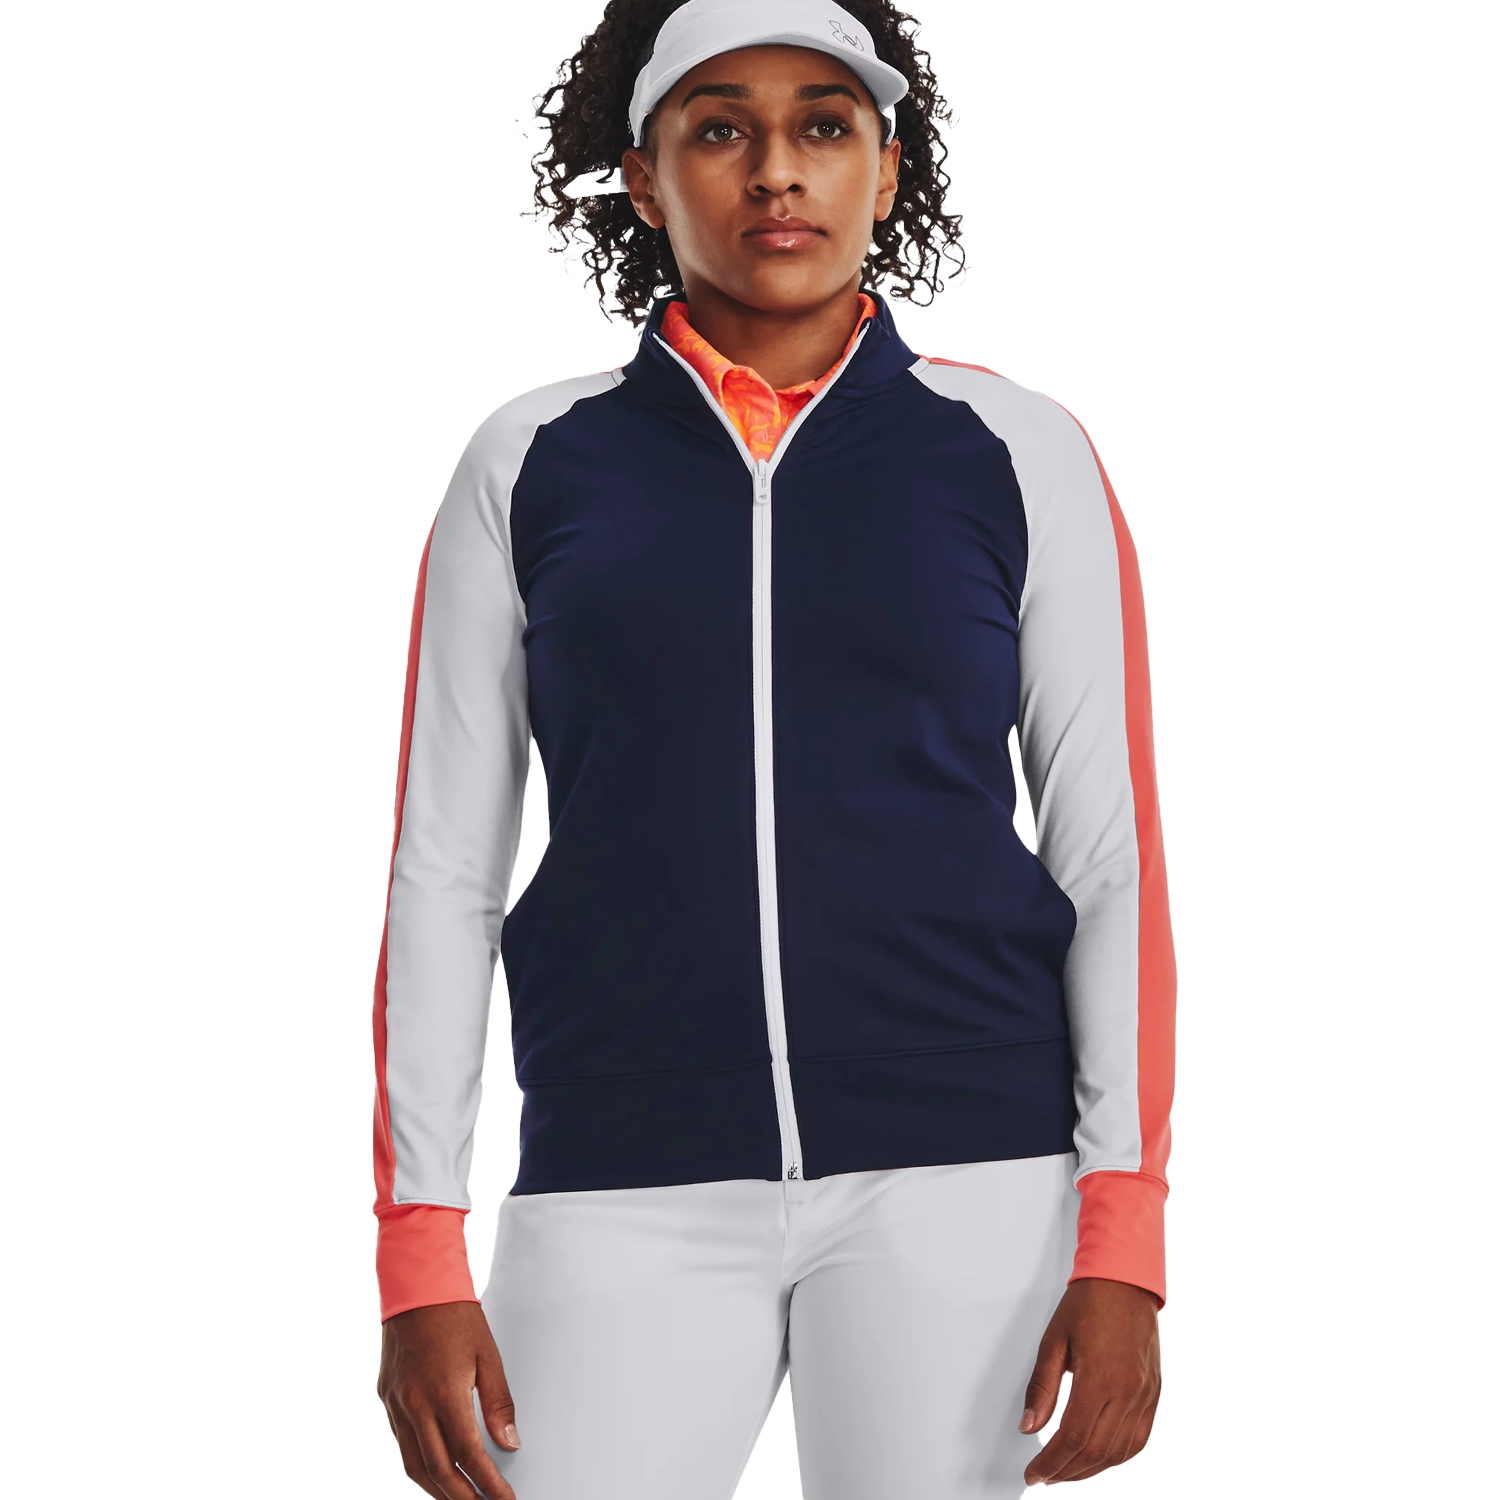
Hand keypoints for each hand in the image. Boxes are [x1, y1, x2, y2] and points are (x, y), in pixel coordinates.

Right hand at [377, 1300, 520, 1499]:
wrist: (415, 1286)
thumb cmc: (454, 1315)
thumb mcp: (488, 1354)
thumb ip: (498, 1402)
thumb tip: (509, 1442)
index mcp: (444, 1393)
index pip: (469, 1454)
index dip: (487, 1483)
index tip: (504, 1498)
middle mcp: (415, 1404)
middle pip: (439, 1470)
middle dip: (462, 1498)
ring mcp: (396, 1403)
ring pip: (414, 1464)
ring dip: (438, 1490)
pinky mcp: (386, 1397)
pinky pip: (401, 1444)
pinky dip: (419, 1465)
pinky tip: (434, 1471)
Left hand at [1019, 1277, 1160, 1484]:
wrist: (1125, 1280)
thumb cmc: (1089, 1303)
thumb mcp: (1053, 1340)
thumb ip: (1041, 1387)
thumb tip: (1029, 1426)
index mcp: (1100, 1377)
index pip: (1073, 1437)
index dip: (1051, 1462)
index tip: (1034, 1473)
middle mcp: (1128, 1391)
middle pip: (1096, 1451)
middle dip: (1066, 1471)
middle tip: (1044, 1475)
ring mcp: (1145, 1395)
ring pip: (1119, 1451)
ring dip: (1090, 1469)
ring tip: (1066, 1472)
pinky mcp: (1154, 1394)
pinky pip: (1138, 1439)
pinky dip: (1116, 1456)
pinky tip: (1098, 1458)